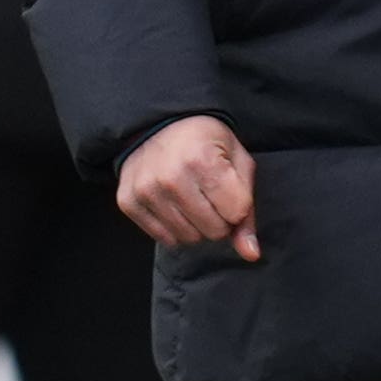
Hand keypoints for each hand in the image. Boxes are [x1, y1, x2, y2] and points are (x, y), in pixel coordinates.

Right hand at [118, 114, 259, 261]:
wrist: (160, 125)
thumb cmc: (207, 143)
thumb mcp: (238, 164)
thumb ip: (248, 211)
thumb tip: (251, 254)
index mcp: (204, 161)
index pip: (236, 214)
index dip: (238, 206)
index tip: (229, 189)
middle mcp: (171, 178)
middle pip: (213, 231)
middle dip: (219, 219)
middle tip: (211, 196)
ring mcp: (146, 191)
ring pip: (189, 238)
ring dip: (197, 225)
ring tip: (192, 199)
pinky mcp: (129, 202)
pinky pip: (164, 238)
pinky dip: (175, 228)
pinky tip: (174, 204)